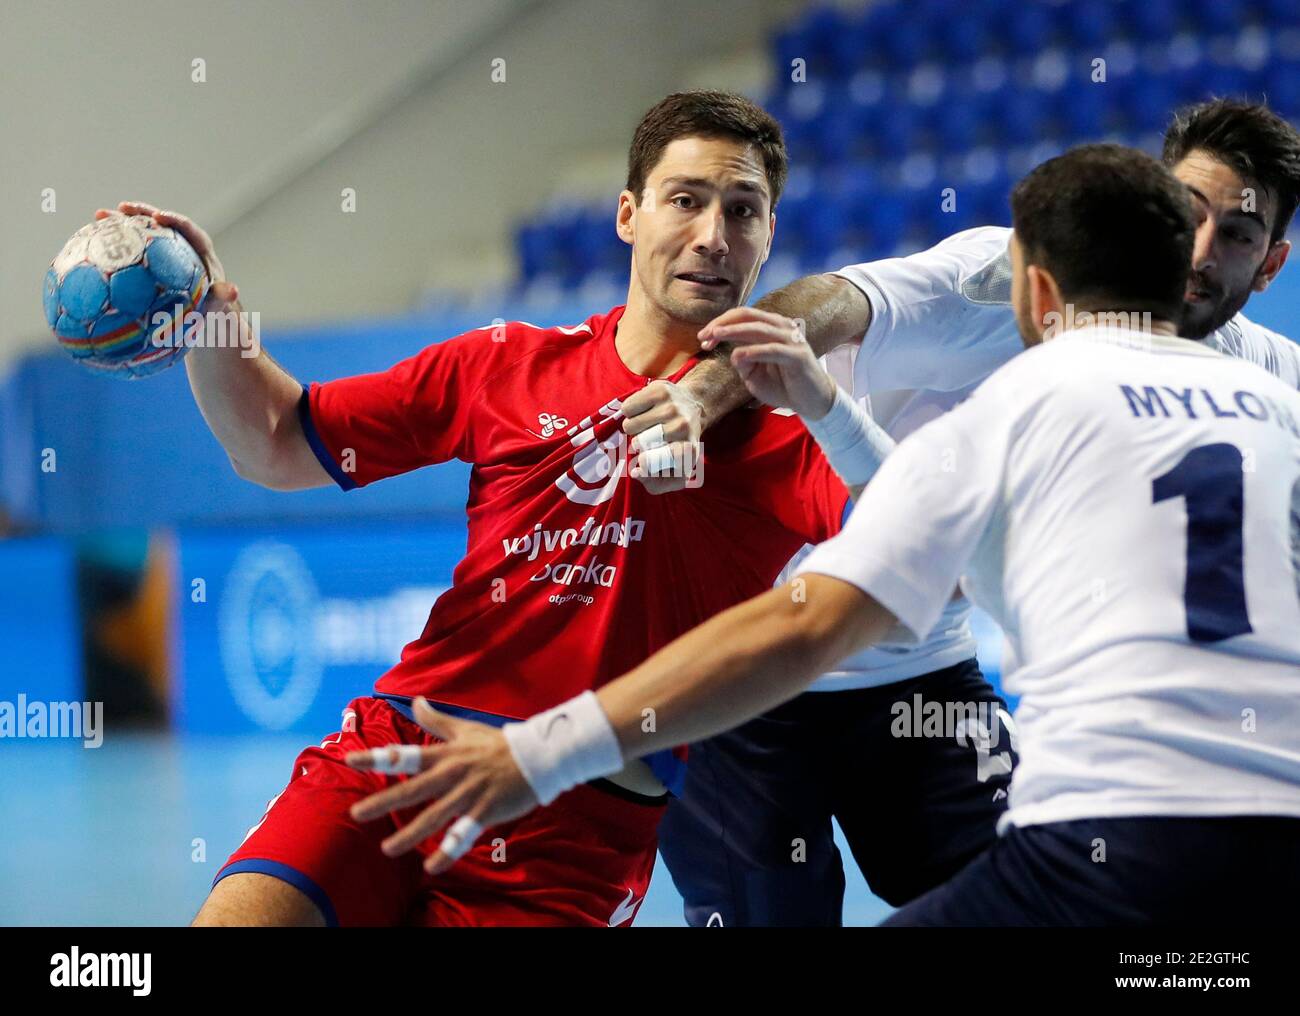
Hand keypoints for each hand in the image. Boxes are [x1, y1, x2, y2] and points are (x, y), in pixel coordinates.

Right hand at [94, 202, 238, 310]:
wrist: (200, 312)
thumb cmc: (212, 307)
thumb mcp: (218, 302)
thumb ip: (223, 295)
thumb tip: (233, 291)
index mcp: (199, 249)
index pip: (187, 228)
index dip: (172, 220)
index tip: (157, 217)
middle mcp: (179, 244)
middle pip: (159, 222)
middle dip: (140, 212)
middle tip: (121, 207)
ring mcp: (161, 251)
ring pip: (140, 233)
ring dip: (120, 224)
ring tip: (98, 217)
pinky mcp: (147, 260)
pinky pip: (129, 251)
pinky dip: (113, 249)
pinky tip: (88, 249)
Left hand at [345, 697, 539, 874]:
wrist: (537, 757)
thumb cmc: (498, 743)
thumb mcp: (465, 729)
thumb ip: (436, 720)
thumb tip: (415, 701)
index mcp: (446, 754)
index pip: (406, 755)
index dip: (378, 758)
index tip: (351, 761)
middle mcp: (452, 774)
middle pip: (413, 789)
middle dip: (383, 802)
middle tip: (356, 814)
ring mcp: (468, 794)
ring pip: (434, 817)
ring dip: (410, 834)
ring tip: (388, 849)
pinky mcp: (484, 811)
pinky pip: (462, 834)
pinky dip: (448, 851)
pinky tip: (432, 866)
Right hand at [621, 379, 703, 493]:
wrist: (693, 406)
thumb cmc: (678, 444)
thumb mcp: (675, 471)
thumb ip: (655, 484)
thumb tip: (635, 473)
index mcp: (688, 450)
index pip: (658, 461)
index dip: (646, 464)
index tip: (643, 462)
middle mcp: (682, 427)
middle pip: (638, 444)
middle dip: (638, 444)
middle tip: (650, 440)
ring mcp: (672, 407)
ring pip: (630, 425)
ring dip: (633, 428)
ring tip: (646, 426)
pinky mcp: (660, 390)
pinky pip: (627, 408)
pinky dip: (630, 412)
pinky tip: (643, 411)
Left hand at [698, 307, 835, 419]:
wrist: (812, 401)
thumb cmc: (783, 385)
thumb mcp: (755, 375)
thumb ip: (743, 362)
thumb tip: (733, 353)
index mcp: (770, 328)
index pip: (742, 317)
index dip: (720, 323)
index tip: (702, 337)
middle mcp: (781, 328)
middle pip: (748, 316)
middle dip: (723, 323)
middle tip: (704, 335)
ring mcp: (791, 340)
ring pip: (758, 328)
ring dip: (734, 331)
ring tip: (716, 336)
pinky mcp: (798, 355)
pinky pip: (772, 349)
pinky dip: (754, 351)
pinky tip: (739, 355)